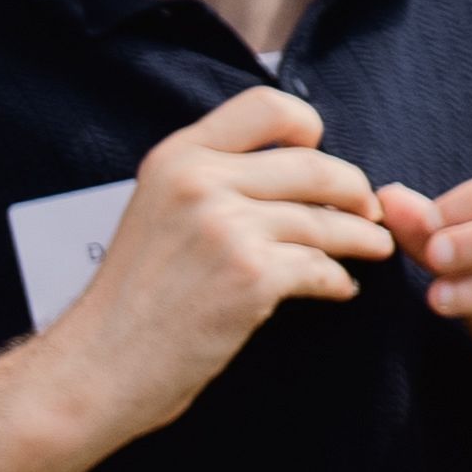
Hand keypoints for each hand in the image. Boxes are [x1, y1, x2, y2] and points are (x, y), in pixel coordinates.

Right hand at [37, 87, 395, 438]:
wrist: (98, 365)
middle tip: (369, 212)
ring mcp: (227, 227)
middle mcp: (200, 181)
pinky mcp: (251, 274)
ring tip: (374, 248)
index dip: (309, 128)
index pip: (267, 107)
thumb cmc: (134, 296)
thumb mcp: (159, 210)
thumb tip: (300, 165)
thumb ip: (213, 180)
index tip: (322, 155)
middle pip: (317, 166)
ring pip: (328, 220)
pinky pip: (323, 267)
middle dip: (355, 191)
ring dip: (362, 238)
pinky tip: (341, 288)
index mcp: (178, 157)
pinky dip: (340, 281)